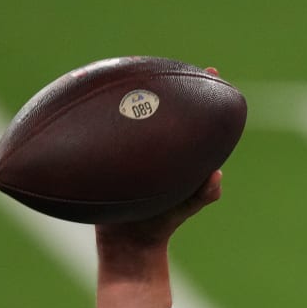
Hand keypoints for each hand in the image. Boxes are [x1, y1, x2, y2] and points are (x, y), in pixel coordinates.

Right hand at [94, 68, 224, 252]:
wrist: (126, 245)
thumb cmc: (159, 227)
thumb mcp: (181, 209)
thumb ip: (201, 195)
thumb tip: (216, 176)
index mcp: (180, 155)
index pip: (195, 118)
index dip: (204, 93)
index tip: (212, 71)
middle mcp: (158, 146)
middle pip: (163, 109)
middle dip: (166, 83)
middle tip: (166, 62)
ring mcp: (133, 149)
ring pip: (133, 115)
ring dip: (131, 93)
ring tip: (127, 68)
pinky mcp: (109, 154)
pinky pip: (107, 130)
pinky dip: (103, 114)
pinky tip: (90, 98)